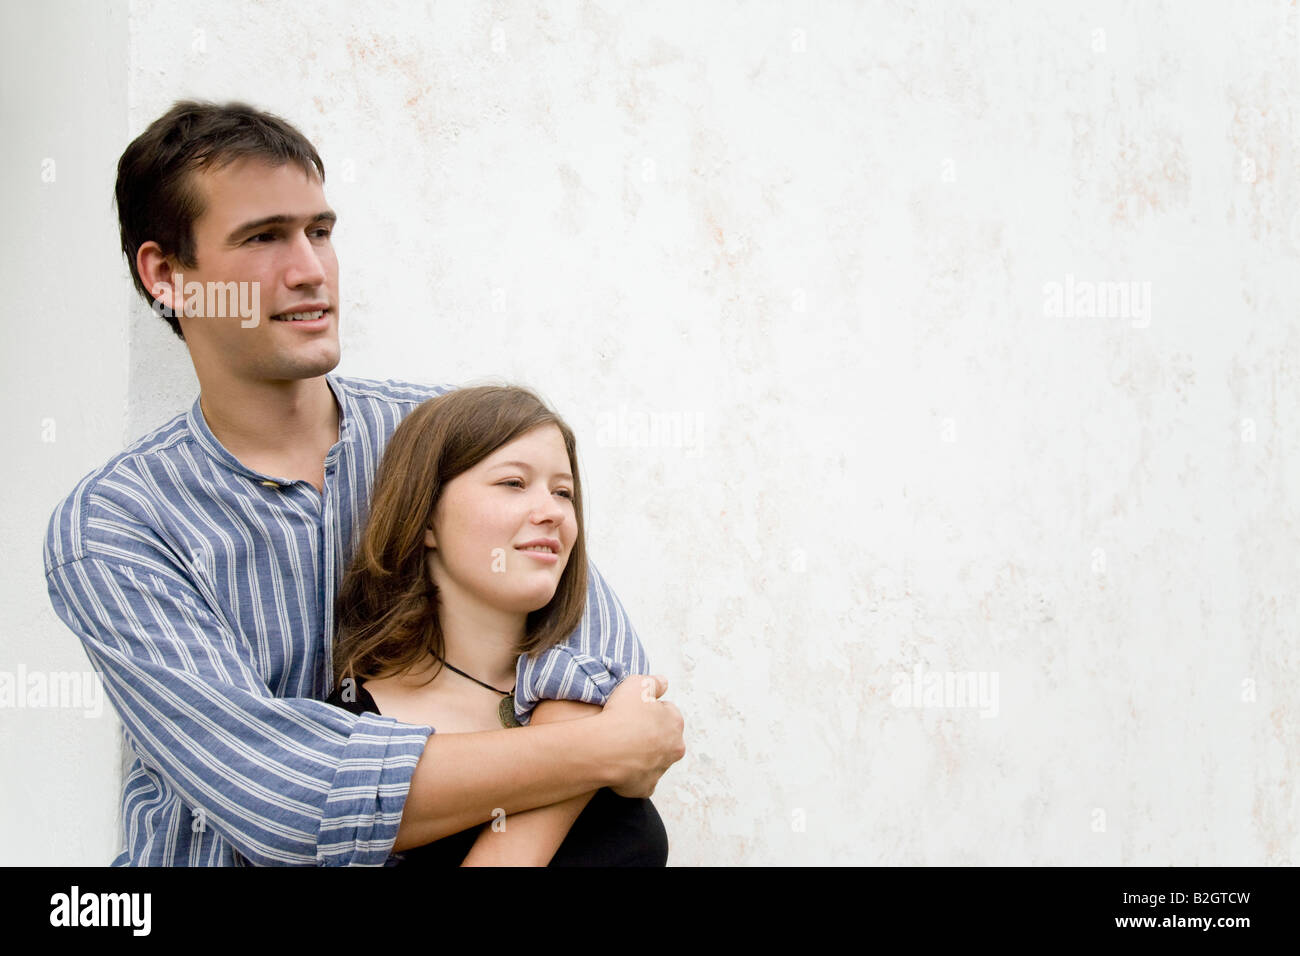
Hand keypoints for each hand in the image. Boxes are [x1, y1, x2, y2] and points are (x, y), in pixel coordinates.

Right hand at [600, 675, 684, 797]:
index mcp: (675, 723)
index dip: (649, 709)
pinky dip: (631, 774)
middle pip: (663, 738)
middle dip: (649, 733)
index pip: (667, 712)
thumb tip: (663, 682)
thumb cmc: (622, 715)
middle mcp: (674, 748)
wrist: (606, 749)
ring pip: (652, 759)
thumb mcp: (638, 684)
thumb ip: (654, 681)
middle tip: (627, 728)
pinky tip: (618, 765)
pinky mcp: (645, 787)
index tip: (634, 710)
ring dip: (640, 753)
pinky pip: (640, 779)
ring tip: (619, 746)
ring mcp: (661, 770)